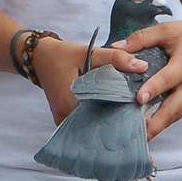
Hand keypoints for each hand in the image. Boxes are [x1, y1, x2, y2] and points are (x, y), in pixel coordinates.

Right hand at [30, 36, 149, 124]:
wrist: (39, 57)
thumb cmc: (62, 55)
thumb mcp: (88, 52)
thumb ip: (115, 58)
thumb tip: (142, 66)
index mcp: (70, 102)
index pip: (102, 117)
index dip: (123, 118)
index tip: (141, 118)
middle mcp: (66, 116)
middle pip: (97, 126)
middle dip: (118, 124)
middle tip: (140, 125)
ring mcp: (64, 120)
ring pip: (91, 128)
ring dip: (108, 124)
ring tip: (130, 124)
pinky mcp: (65, 118)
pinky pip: (85, 124)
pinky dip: (99, 120)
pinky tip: (114, 117)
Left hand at [110, 17, 181, 138]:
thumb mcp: (169, 29)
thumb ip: (142, 38)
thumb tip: (117, 46)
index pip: (167, 79)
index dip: (153, 89)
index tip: (139, 99)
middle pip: (173, 109)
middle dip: (156, 124)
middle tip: (137, 133)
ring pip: (176, 115)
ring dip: (159, 126)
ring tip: (140, 135)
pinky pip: (180, 112)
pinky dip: (166, 120)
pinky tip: (151, 125)